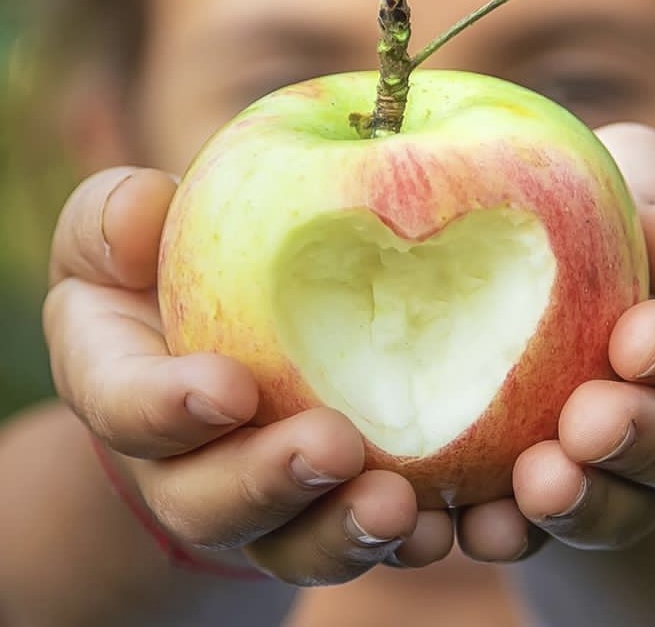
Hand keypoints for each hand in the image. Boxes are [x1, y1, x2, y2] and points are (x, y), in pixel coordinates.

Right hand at [43, 167, 455, 582]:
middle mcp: (183, 462)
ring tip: (398, 505)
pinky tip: (444, 524)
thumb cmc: (171, 266)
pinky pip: (357, 538)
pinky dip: (403, 541)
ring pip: (288, 541)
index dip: (167, 409)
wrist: (220, 333)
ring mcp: (258, 494)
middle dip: (268, 481)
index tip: (231, 389)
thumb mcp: (127, 225)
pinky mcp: (324, 503)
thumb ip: (116, 217)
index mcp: (125, 385)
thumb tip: (142, 207)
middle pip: (207, 500)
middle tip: (333, 446)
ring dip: (341, 532)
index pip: (124, 407)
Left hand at [452, 123, 654, 559]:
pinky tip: (483, 526)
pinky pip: (569, 522)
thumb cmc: (607, 205)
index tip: (634, 344)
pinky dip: (527, 530)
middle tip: (586, 427)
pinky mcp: (592, 485)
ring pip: (644, 497)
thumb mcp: (638, 175)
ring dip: (593, 500)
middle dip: (649, 435)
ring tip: (537, 488)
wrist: (566, 272)